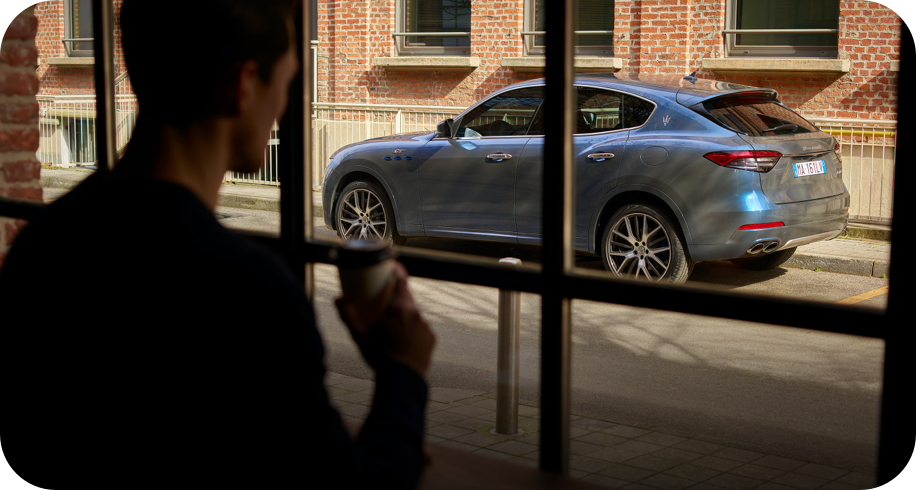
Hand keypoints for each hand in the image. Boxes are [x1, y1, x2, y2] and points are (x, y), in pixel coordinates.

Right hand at [336, 262, 434, 376]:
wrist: (401, 379)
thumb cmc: (378, 355)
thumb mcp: (359, 335)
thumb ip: (348, 315)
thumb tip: (337, 299)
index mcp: (398, 308)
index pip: (401, 280)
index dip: (396, 273)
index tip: (391, 270)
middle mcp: (415, 313)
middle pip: (407, 297)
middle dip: (397, 297)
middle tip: (385, 302)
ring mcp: (425, 326)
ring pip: (414, 314)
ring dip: (405, 316)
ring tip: (393, 327)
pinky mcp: (431, 338)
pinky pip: (421, 329)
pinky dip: (413, 331)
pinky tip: (404, 340)